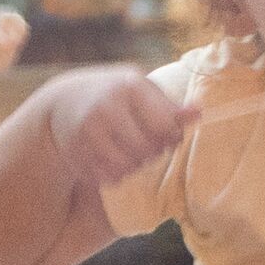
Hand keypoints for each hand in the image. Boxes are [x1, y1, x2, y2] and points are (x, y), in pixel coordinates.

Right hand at [46, 67, 196, 195]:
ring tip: (133, 154)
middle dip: (153, 153)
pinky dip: (115, 175)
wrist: (65, 99)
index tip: (169, 136)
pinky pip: (107, 177)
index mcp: (129, 87)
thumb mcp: (141, 90)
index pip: (165, 126)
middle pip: (147, 150)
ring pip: (127, 167)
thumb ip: (169, 106)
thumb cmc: (114, 93)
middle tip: (149, 146)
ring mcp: (88, 129)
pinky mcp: (75, 150)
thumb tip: (199, 113)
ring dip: (135, 166)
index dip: (173, 137)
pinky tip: (114, 161)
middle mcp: (107, 106)